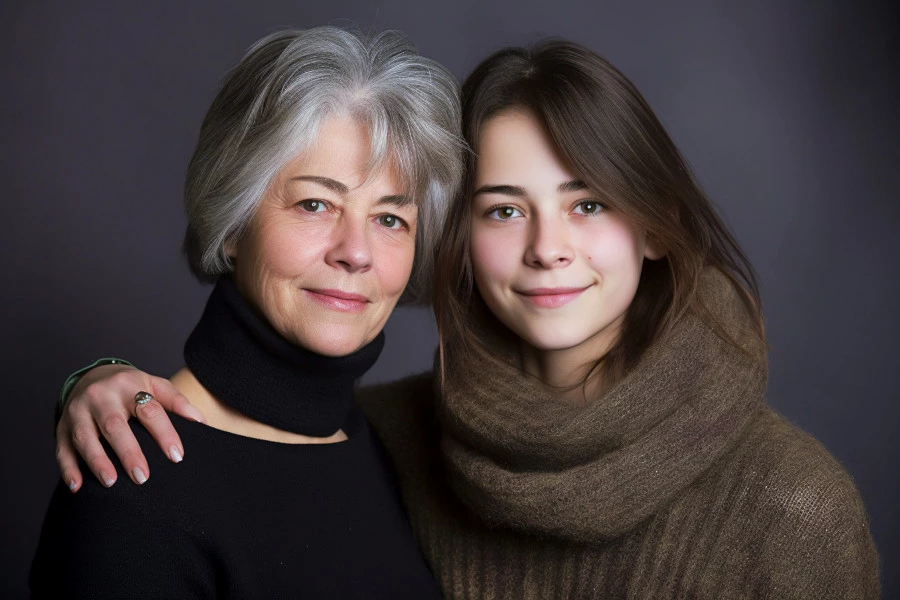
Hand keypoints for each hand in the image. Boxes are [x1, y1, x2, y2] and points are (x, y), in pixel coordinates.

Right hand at [55, 364, 206, 491]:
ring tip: (111, 482)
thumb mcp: (155, 386)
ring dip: (97, 460)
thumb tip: (202, 421)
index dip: (164, 433)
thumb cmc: (132, 387)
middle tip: (143, 477)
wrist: (93, 375)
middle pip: (114, 425)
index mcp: (129, 385)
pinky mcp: (61, 426)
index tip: (177, 456)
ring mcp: (78, 411)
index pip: (149, 410)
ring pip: (85, 437)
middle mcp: (101, 397)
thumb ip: (177, 402)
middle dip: (128, 451)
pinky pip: (62, 448)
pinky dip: (68, 468)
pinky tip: (77, 486)